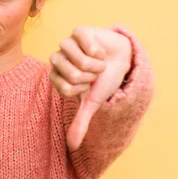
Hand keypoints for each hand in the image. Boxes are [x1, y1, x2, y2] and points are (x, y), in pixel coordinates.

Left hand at [49, 26, 131, 150]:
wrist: (121, 60)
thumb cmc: (104, 80)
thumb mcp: (92, 103)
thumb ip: (80, 122)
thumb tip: (72, 147)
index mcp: (56, 77)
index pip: (65, 88)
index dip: (83, 88)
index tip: (88, 85)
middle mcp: (57, 59)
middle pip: (71, 74)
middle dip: (90, 76)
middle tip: (94, 73)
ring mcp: (66, 44)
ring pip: (78, 59)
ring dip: (95, 64)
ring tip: (98, 62)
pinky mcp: (78, 32)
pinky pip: (84, 42)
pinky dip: (97, 49)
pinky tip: (99, 50)